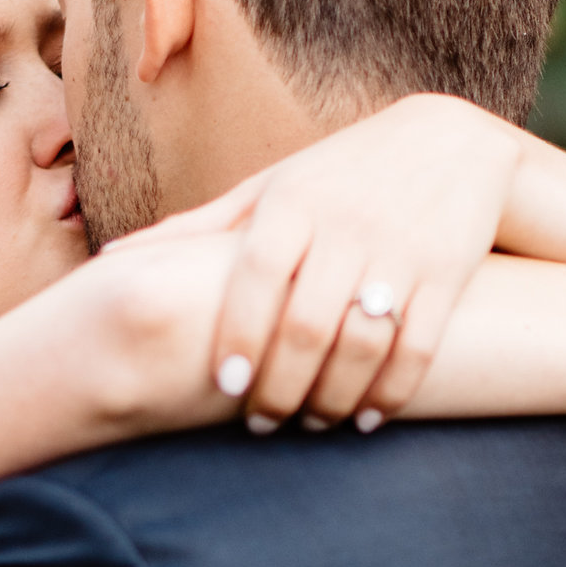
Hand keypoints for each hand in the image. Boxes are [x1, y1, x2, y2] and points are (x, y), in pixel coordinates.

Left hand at [163, 95, 521, 431]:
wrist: (454, 143)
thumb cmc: (339, 176)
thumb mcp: (270, 188)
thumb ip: (198, 229)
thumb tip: (111, 259)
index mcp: (293, 204)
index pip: (256, 278)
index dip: (238, 337)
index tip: (225, 388)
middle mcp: (346, 225)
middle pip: (306, 325)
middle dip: (281, 387)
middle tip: (263, 422)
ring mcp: (400, 251)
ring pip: (361, 344)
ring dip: (331, 397)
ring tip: (312, 423)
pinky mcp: (447, 274)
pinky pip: (416, 347)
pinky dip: (390, 393)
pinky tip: (364, 417)